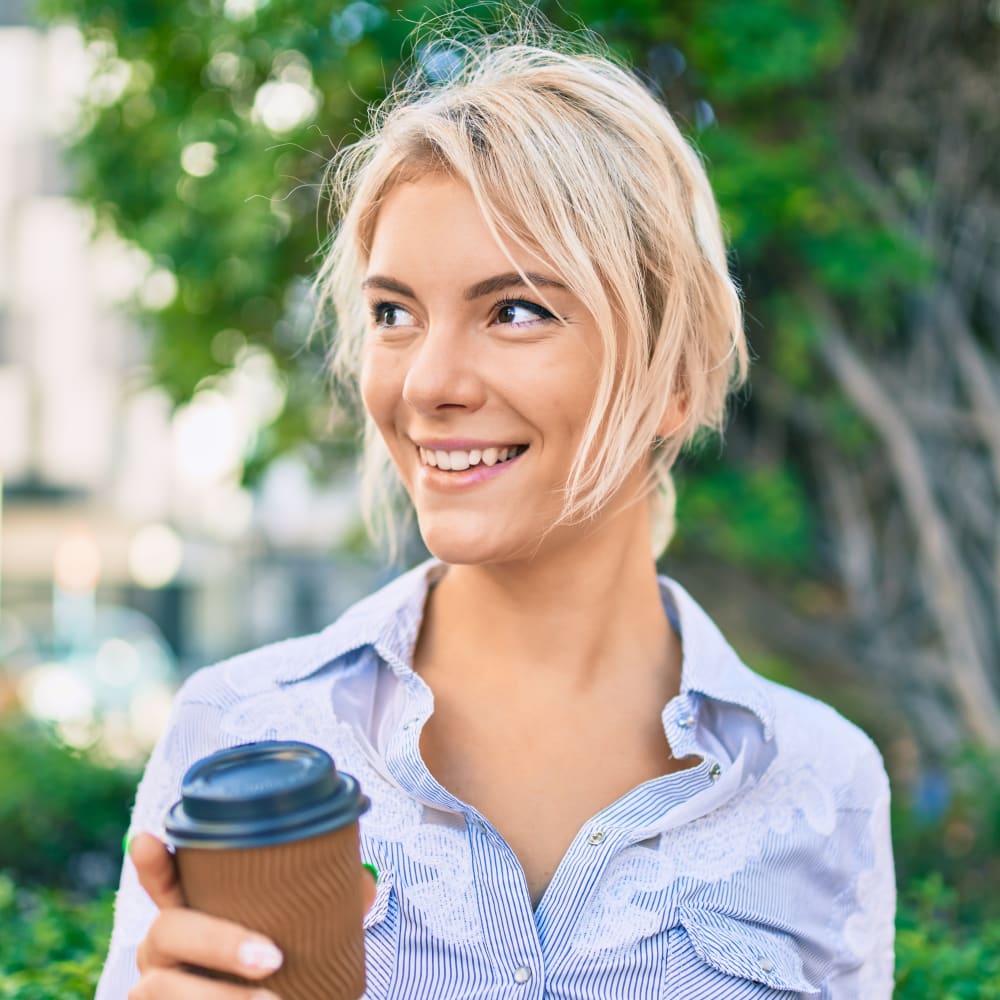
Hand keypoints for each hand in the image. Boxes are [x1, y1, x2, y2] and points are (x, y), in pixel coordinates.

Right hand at [127, 833, 377, 998]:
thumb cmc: (278, 981)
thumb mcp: (294, 946)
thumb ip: (322, 911)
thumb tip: (364, 884)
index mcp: (191, 917)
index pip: (164, 883)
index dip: (154, 863)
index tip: (149, 839)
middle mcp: (161, 952)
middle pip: (166, 929)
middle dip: (219, 941)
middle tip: (274, 959)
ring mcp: (149, 990)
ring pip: (160, 986)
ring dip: (219, 994)